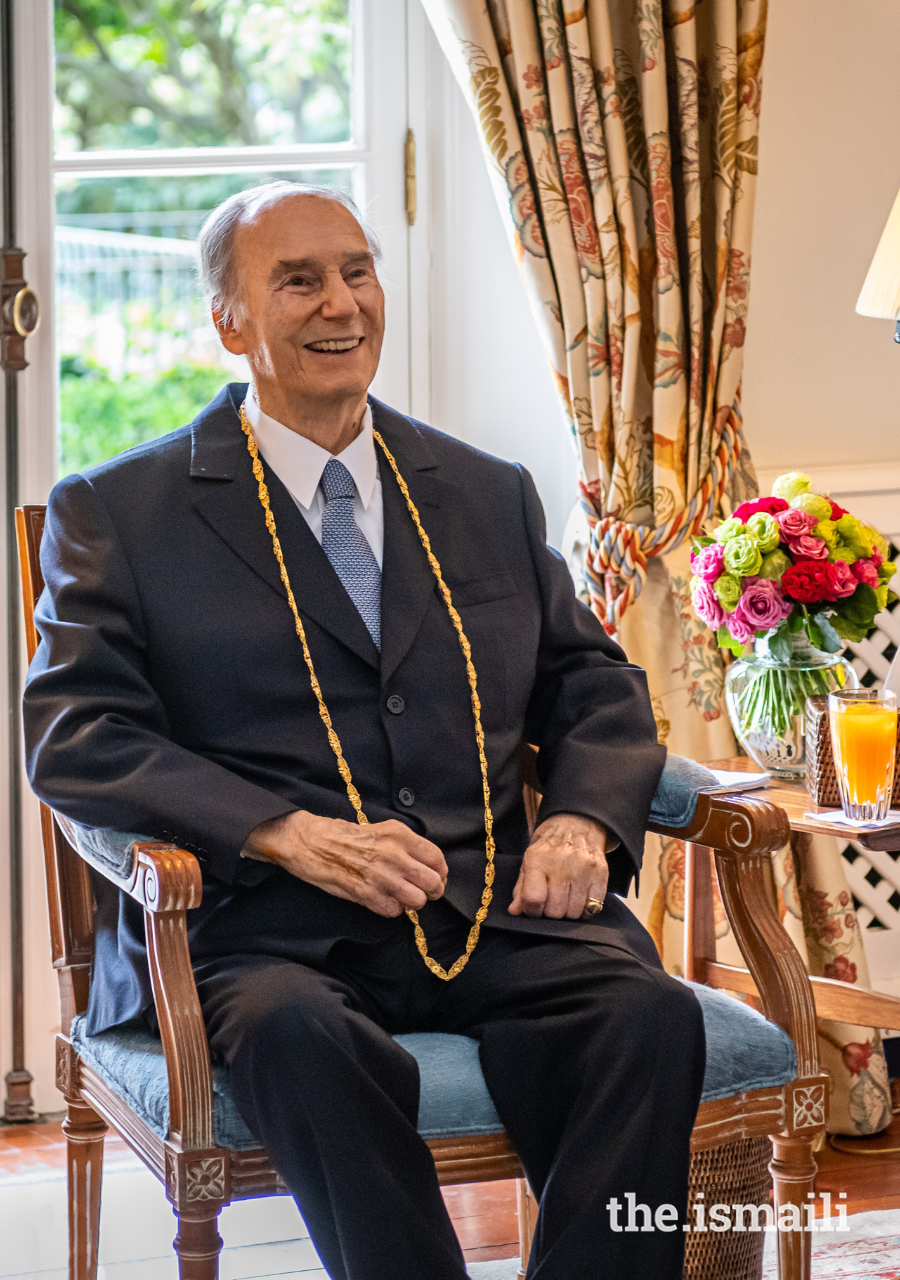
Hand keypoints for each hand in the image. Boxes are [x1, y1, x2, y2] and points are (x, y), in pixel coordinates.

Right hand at [242, 811, 447, 917]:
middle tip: (423, 891)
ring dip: (412, 902)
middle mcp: (394, 855)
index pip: (437, 858)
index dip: (441, 872)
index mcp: (400, 835)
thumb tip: (428, 866)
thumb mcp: (383, 830)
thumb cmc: (348, 836)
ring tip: (402, 896)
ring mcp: (380, 876)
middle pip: (433, 882)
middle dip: (432, 890)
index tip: (437, 877)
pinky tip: (383, 900)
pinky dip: (392, 909)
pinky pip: (394, 911)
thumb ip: (407, 846)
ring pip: (417, 900)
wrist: (313, 842)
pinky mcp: (366, 893)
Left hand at [508, 813, 608, 919]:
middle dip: (550, 912)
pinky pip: (593, 908)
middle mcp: (561, 863)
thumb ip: (521, 888)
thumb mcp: (529, 860)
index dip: (531, 911)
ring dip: (568, 912)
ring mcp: (583, 869)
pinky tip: (580, 899)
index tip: (534, 910)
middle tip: (551, 902)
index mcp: (538, 859)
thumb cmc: (550, 845)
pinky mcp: (601, 874)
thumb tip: (515, 911)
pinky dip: (585, 910)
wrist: (576, 824)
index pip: (533, 898)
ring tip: (565, 899)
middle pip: (555, 910)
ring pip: (574, 912)